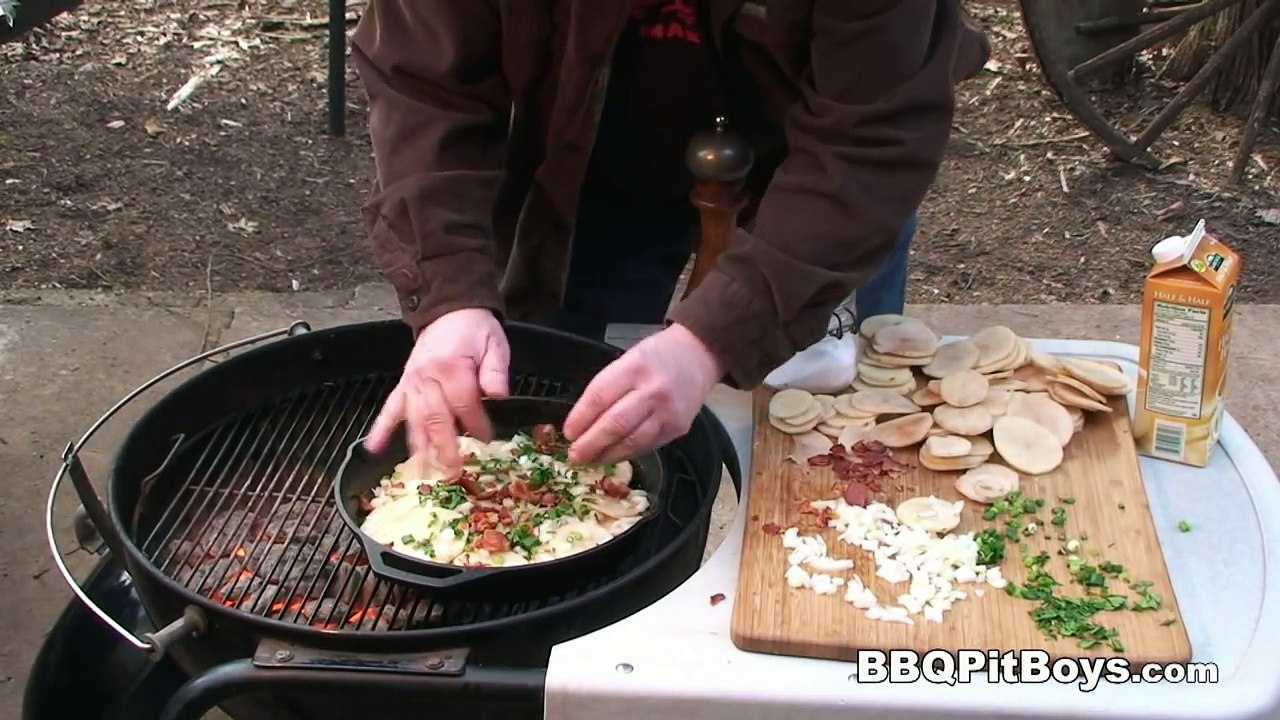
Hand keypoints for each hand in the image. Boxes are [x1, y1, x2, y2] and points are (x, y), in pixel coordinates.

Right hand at [365, 308, 509, 473]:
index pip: (464, 403)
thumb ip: (496, 371)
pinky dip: (381, 428)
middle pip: (435, 417)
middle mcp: (427, 377)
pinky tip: (373, 448)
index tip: (486, 440)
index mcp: (451, 367)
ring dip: (419, 447)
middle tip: (454, 469)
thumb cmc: (476, 330)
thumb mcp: (495, 344)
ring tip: (423, 471)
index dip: (476, 424)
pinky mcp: (404, 385)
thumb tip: (497, 396)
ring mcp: (412, 382)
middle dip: (445, 446)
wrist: (450, 310)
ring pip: (414, 419)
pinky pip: (389, 408)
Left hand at [563, 323, 723, 465]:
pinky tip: (612, 456)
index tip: (567, 432)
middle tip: (573, 455)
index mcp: (634, 367)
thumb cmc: (656, 356)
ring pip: (631, 441)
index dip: (580, 418)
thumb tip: (581, 422)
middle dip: (590, 444)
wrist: (699, 355)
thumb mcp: (628, 359)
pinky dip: (626, 453)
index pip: (600, 396)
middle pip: (615, 424)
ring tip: (589, 460)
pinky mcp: (677, 429)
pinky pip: (646, 446)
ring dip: (606, 455)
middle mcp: (653, 391)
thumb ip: (607, 387)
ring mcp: (668, 413)